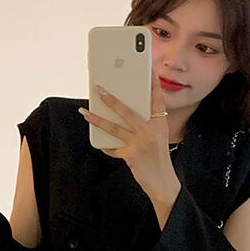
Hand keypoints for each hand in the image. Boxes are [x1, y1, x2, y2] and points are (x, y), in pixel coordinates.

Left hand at [79, 68, 179, 202]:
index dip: (152, 82)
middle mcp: (151, 131)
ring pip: (115, 128)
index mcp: (160, 124)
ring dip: (98, 119)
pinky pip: (113, 148)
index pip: (156, 98)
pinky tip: (98, 142)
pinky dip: (106, 146)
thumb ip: (146, 126)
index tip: (147, 68)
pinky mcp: (131, 155)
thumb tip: (124, 115)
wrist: (163, 183)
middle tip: (99, 90)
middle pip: (128, 111)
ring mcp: (141, 143)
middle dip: (112, 99)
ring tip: (85, 112)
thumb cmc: (159, 159)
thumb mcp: (158, 138)